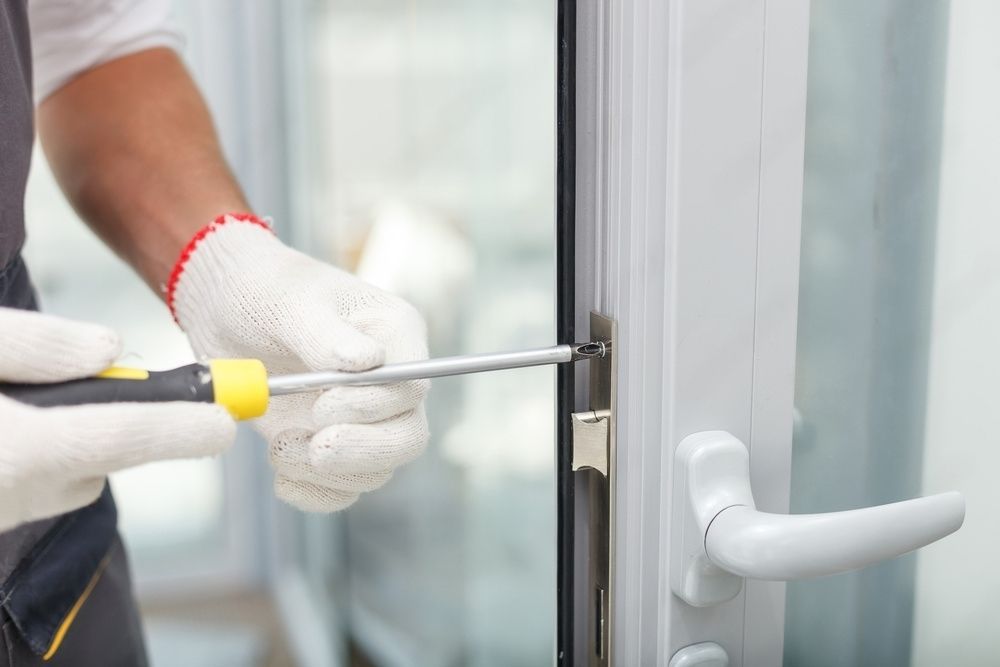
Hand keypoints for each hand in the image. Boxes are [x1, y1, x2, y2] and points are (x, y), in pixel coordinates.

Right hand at [0, 307, 234, 531]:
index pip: (125, 438)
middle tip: (95, 383)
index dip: (182, 426)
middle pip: (99, 459)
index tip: (226, 424)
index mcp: (14, 452)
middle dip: (116, 422)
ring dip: (66, 440)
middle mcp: (11, 499)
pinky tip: (5, 430)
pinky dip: (29, 457)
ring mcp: (0, 517)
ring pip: (66, 476)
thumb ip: (36, 346)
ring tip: (17, 400)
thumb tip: (108, 351)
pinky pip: (30, 487)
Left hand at [169, 214, 429, 511]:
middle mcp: (389, 381)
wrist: (225, 307)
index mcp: (395, 335)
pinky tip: (281, 474)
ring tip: (279, 446)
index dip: (374, 406)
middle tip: (314, 448)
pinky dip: (313, 492)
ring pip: (376, 470)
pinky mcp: (330, 442)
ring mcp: (363, 417)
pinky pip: (342, 488)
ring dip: (327, 472)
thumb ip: (325, 335)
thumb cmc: (264, 289)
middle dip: (362, 451)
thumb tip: (366, 362)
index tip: (322, 403)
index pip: (412, 386)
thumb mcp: (289, 303)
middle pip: (407, 437)